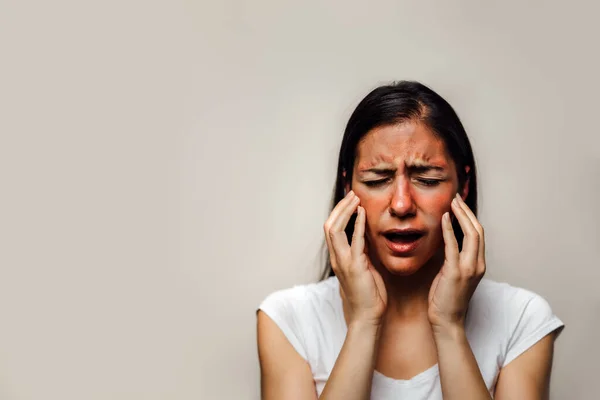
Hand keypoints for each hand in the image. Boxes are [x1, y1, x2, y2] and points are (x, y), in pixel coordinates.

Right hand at [324, 190, 386, 326]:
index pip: (332, 230)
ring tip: (356, 199)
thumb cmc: (368, 296)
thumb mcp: (364, 268)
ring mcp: (343, 262)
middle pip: (329, 225)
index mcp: (338, 259)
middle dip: (340, 207)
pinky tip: (362, 212)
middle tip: (352, 195)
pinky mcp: (355, 266)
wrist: (367, 317)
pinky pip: (354, 240)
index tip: (351, 202)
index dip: (339, 213)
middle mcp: (337, 258)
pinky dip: (357, 224)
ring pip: (335, 229)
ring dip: (345, 211)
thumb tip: (365, 236)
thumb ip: (362, 252)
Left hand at [428, 193, 485, 331]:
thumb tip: (445, 240)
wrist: (446, 320)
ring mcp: (469, 268)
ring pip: (471, 235)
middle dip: (467, 212)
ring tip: (451, 203)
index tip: (459, 204)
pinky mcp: (456, 272)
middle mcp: (478, 264)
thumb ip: (453, 257)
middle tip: (455, 198)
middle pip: (477, 230)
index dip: (470, 217)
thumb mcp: (452, 273)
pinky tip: (444, 218)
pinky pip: (453, 246)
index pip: (478, 234)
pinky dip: (449, 230)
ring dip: (461, 216)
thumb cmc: (446, 297)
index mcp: (478, 264)